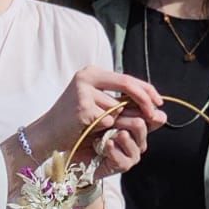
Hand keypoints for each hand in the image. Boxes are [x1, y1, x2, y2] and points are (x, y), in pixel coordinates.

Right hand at [25, 68, 164, 170]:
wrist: (47, 134)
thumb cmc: (75, 123)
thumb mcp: (102, 110)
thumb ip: (127, 107)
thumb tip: (161, 115)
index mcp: (93, 73)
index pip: (127, 78)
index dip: (146, 89)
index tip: (159, 102)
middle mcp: (87, 77)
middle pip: (127, 86)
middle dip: (144, 101)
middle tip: (154, 115)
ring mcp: (83, 92)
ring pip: (116, 108)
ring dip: (113, 121)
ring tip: (94, 125)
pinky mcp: (82, 108)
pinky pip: (107, 121)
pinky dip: (102, 129)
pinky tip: (87, 129)